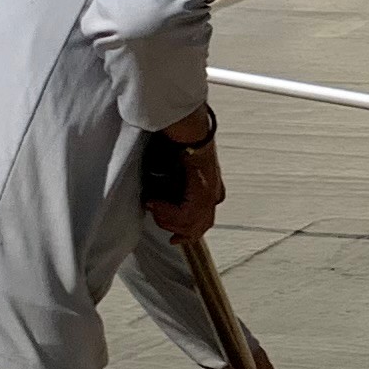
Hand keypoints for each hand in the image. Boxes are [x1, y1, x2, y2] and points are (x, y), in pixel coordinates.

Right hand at [144, 122, 225, 240]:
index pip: (204, 221)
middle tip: (156, 213)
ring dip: (166, 218)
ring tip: (154, 205)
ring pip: (190, 225)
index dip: (188, 234)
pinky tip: (156, 203)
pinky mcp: (204, 193)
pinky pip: (185, 216)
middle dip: (173, 227)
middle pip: (198, 228)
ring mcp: (211, 195)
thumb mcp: (175, 170)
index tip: (174, 239)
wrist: (187, 129)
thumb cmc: (179, 143)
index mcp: (211, 189)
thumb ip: (172, 188)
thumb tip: (156, 201)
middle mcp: (213, 194)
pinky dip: (166, 212)